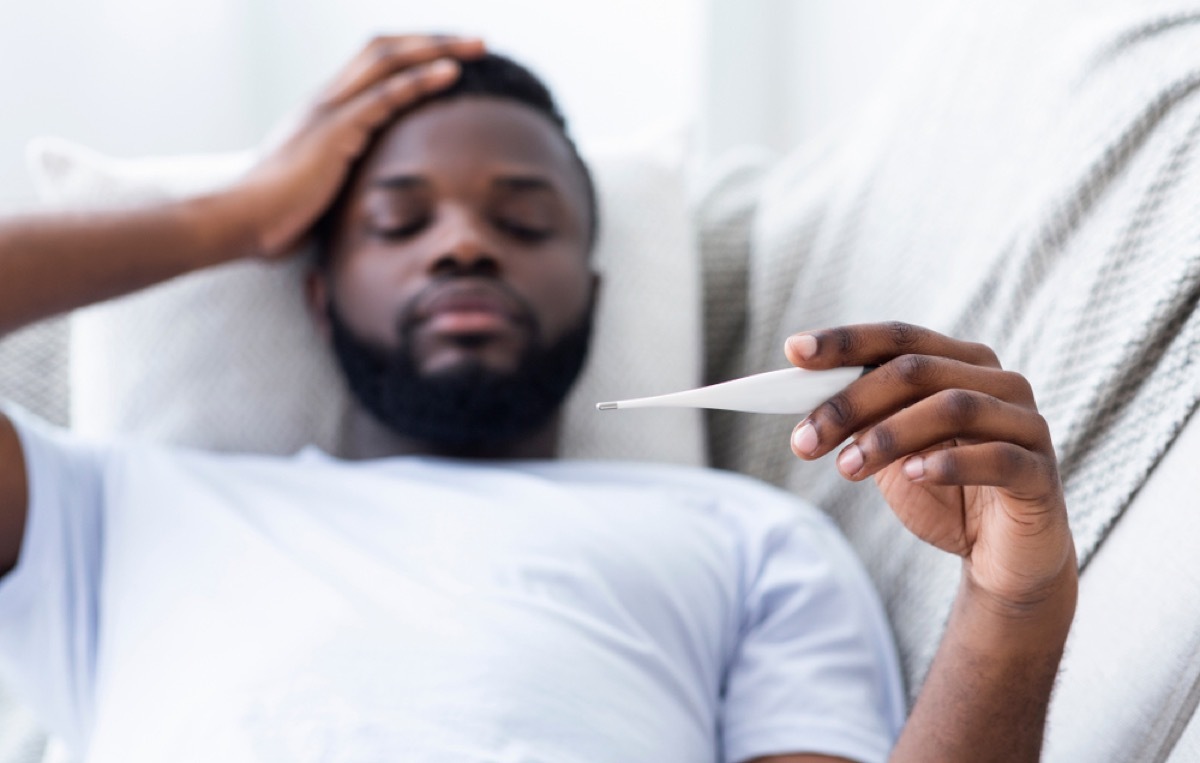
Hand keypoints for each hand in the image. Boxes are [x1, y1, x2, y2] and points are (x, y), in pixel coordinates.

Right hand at [229, 35, 485, 258]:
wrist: (241, 222)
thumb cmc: (279, 216)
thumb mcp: (323, 188)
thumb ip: (348, 178)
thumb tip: (371, 194)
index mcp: (325, 110)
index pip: (374, 64)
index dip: (415, 55)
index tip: (453, 58)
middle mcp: (328, 99)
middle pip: (386, 48)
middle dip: (434, 40)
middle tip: (478, 43)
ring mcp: (330, 111)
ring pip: (388, 59)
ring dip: (437, 49)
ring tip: (477, 47)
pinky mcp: (335, 132)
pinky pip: (385, 96)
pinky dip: (421, 81)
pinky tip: (451, 74)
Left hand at [785, 322, 1075, 612]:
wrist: (1001, 560)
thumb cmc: (942, 494)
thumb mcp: (889, 452)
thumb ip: (860, 420)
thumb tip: (802, 392)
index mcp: (960, 364)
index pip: (898, 337)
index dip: (845, 342)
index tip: (794, 352)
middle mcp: (999, 382)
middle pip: (916, 370)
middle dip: (851, 403)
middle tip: (804, 440)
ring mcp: (1026, 424)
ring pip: (953, 407)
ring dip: (889, 435)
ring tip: (846, 468)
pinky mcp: (1039, 472)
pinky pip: (997, 457)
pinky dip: (949, 463)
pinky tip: (913, 474)